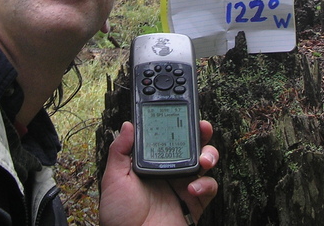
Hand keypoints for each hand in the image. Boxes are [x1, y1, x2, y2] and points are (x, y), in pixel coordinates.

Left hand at [99, 120, 218, 225]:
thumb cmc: (120, 217)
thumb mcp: (114, 180)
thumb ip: (120, 151)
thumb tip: (128, 125)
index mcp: (151, 163)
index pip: (166, 137)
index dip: (174, 123)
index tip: (179, 109)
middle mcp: (169, 172)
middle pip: (190, 145)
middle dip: (199, 132)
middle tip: (202, 125)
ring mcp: (183, 186)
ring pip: (205, 161)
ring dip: (209, 153)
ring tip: (204, 158)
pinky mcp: (195, 202)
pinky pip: (210, 186)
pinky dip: (206, 184)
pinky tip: (193, 187)